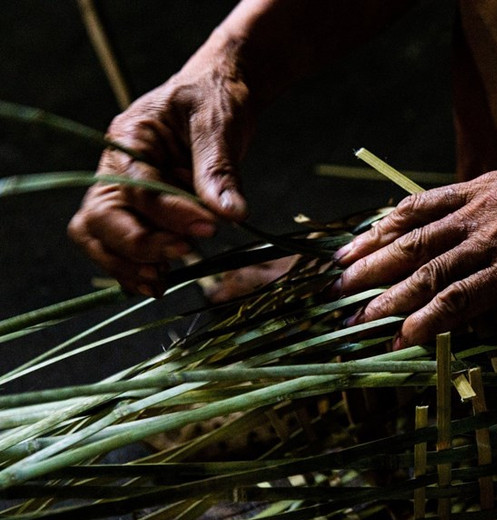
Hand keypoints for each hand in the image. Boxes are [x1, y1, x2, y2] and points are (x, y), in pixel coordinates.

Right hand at [68, 43, 254, 296]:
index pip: (136, 189)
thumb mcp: (219, 123)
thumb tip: (230, 215)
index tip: (209, 228)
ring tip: (162, 283)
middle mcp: (116, 169)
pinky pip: (120, 246)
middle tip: (182, 256)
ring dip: (128, 265)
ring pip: (100, 238)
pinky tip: (161, 281)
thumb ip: (219, 168)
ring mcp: (123, 192)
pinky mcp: (140, 212)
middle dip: (137, 246)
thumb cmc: (214, 99)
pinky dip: (136, 267)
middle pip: (100, 220)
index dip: (169, 215)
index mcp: (128, 139)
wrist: (217, 94)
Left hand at [333, 166, 496, 347]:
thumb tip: (465, 231)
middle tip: (338, 282)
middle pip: (413, 237)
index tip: (352, 244)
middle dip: (371, 261)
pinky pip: (462, 299)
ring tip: (360, 318)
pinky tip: (406, 336)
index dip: (380, 227)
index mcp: (490, 185)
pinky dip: (429, 319)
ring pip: (430, 270)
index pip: (418, 205)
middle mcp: (488, 206)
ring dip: (390, 296)